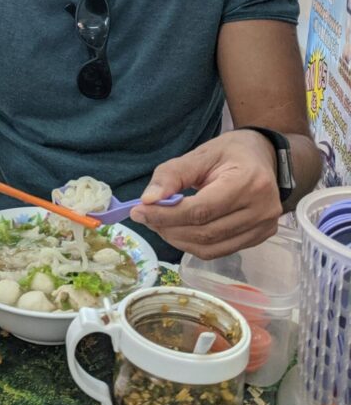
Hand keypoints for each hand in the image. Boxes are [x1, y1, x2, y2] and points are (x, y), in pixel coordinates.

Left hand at [129, 130, 281, 258]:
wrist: (264, 159)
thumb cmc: (231, 153)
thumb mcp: (200, 153)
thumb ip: (172, 175)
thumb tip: (148, 200)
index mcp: (249, 182)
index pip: (201, 210)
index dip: (167, 215)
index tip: (139, 211)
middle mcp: (262, 209)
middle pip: (205, 232)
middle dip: (168, 228)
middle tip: (145, 217)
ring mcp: (264, 227)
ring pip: (211, 247)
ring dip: (178, 239)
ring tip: (160, 223)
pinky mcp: (260, 239)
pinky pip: (219, 251)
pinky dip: (194, 245)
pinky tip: (180, 230)